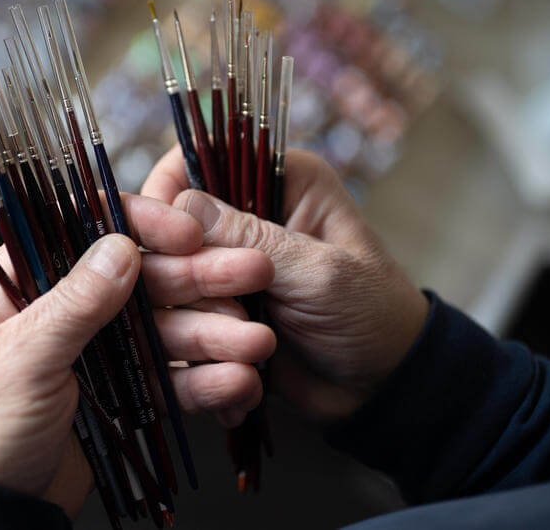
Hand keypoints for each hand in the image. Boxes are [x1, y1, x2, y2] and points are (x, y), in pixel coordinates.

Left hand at [0, 195, 274, 518]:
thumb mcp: (20, 359)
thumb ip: (75, 302)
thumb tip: (119, 244)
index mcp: (20, 284)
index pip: (85, 231)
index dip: (142, 225)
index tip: (189, 233)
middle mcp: (61, 312)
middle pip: (139, 281)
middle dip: (198, 279)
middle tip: (252, 272)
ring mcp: (93, 355)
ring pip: (162, 332)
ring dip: (211, 334)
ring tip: (257, 342)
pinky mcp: (116, 399)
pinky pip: (166, 382)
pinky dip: (201, 383)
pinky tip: (237, 383)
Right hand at [142, 146, 428, 421]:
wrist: (382, 387)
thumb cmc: (372, 314)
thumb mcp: (318, 272)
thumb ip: (252, 237)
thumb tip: (182, 203)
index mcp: (276, 180)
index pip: (196, 161)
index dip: (168, 195)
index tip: (170, 240)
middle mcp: (243, 215)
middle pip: (171, 226)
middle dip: (188, 274)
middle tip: (234, 311)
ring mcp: (221, 266)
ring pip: (167, 282)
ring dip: (199, 324)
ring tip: (256, 348)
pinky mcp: (211, 310)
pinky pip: (177, 325)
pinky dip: (199, 356)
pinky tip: (238, 377)